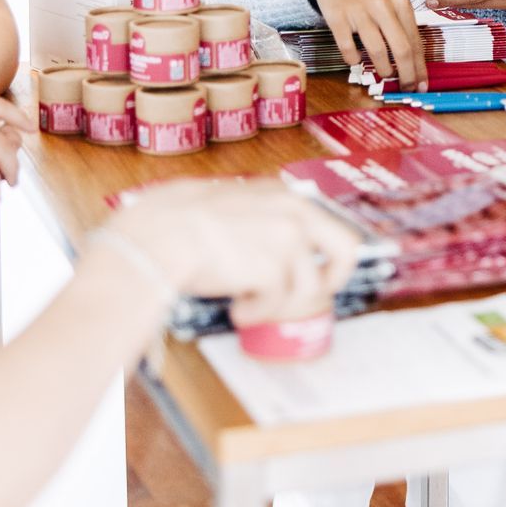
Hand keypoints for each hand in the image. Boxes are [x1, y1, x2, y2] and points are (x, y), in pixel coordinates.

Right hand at [109, 179, 361, 320]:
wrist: (159, 237)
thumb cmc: (171, 220)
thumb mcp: (221, 199)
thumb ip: (248, 211)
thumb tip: (252, 233)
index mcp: (281, 192)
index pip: (323, 222)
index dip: (317, 255)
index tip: (305, 272)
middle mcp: (294, 210)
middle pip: (346, 250)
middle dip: (332, 281)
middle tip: (307, 297)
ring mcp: (288, 239)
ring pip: (307, 289)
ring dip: (276, 306)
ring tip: (246, 306)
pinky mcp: (275, 269)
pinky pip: (276, 305)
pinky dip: (256, 314)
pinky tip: (236, 310)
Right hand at [301, 0, 426, 89]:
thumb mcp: (390, 0)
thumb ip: (401, 27)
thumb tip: (413, 62)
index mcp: (400, 2)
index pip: (415, 41)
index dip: (420, 67)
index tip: (422, 85)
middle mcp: (382, 6)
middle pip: (401, 49)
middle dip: (407, 75)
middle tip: (406, 87)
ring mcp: (359, 11)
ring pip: (377, 52)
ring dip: (383, 70)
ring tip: (384, 74)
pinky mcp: (337, 17)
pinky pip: (348, 49)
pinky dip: (354, 60)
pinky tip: (357, 61)